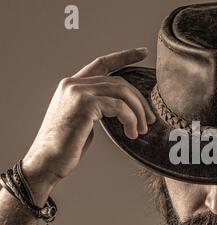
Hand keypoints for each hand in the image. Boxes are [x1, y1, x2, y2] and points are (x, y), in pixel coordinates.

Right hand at [22, 48, 155, 204]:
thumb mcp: (84, 120)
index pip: (103, 63)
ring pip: (122, 92)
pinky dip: (130, 120)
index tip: (143, 52)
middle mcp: (74, 83)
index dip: (125, 56)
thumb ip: (99, 106)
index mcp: (73, 84)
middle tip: (150, 119)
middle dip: (139, 100)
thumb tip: (125, 108)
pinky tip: (131, 133)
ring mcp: (78, 91)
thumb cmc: (67, 145)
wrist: (47, 160)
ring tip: (142, 129)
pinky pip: (119, 107)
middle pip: (120, 82)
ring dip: (138, 112)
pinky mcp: (84, 103)